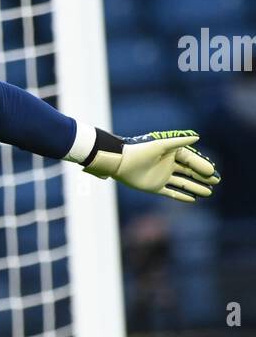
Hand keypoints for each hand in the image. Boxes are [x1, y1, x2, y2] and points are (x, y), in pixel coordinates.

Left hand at [84, 130, 220, 202]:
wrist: (120, 162)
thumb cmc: (140, 150)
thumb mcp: (161, 144)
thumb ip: (179, 142)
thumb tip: (198, 137)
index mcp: (171, 153)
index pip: (191, 160)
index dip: (202, 166)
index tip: (212, 172)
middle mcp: (169, 164)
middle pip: (190, 172)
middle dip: (203, 176)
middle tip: (217, 181)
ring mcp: (163, 176)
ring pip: (183, 183)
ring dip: (196, 187)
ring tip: (209, 192)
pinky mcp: (155, 187)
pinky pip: (171, 192)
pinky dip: (181, 195)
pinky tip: (193, 199)